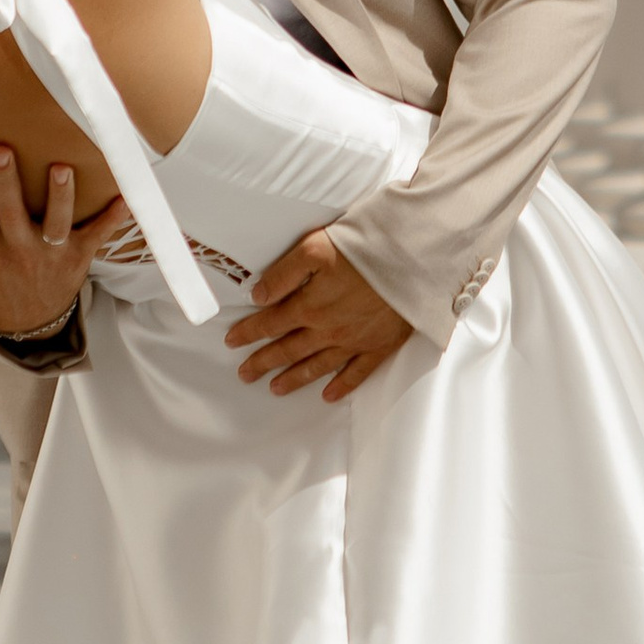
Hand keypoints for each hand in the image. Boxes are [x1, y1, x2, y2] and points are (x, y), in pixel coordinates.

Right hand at [0, 146, 128, 340]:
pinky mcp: (79, 255)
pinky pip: (98, 235)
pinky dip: (113, 218)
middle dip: (5, 182)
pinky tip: (125, 196)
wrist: (31, 324)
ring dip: (59, 197)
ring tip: (61, 169)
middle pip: (10, 212)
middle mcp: (19, 249)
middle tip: (1, 151)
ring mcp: (51, 252)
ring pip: (56, 222)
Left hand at [224, 229, 412, 401]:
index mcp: (309, 305)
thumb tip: (257, 296)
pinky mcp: (379, 345)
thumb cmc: (364, 248)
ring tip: (274, 389)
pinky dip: (341, 386)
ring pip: (316, 366)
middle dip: (263, 362)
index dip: (249, 332)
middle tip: (245, 374)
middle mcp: (327, 329)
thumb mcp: (315, 247)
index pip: (270, 323)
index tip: (232, 342)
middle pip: (288, 350)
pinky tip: (329, 396)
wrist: (411, 260)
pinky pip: (357, 373)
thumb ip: (284, 273)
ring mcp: (354, 341)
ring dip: (293, 378)